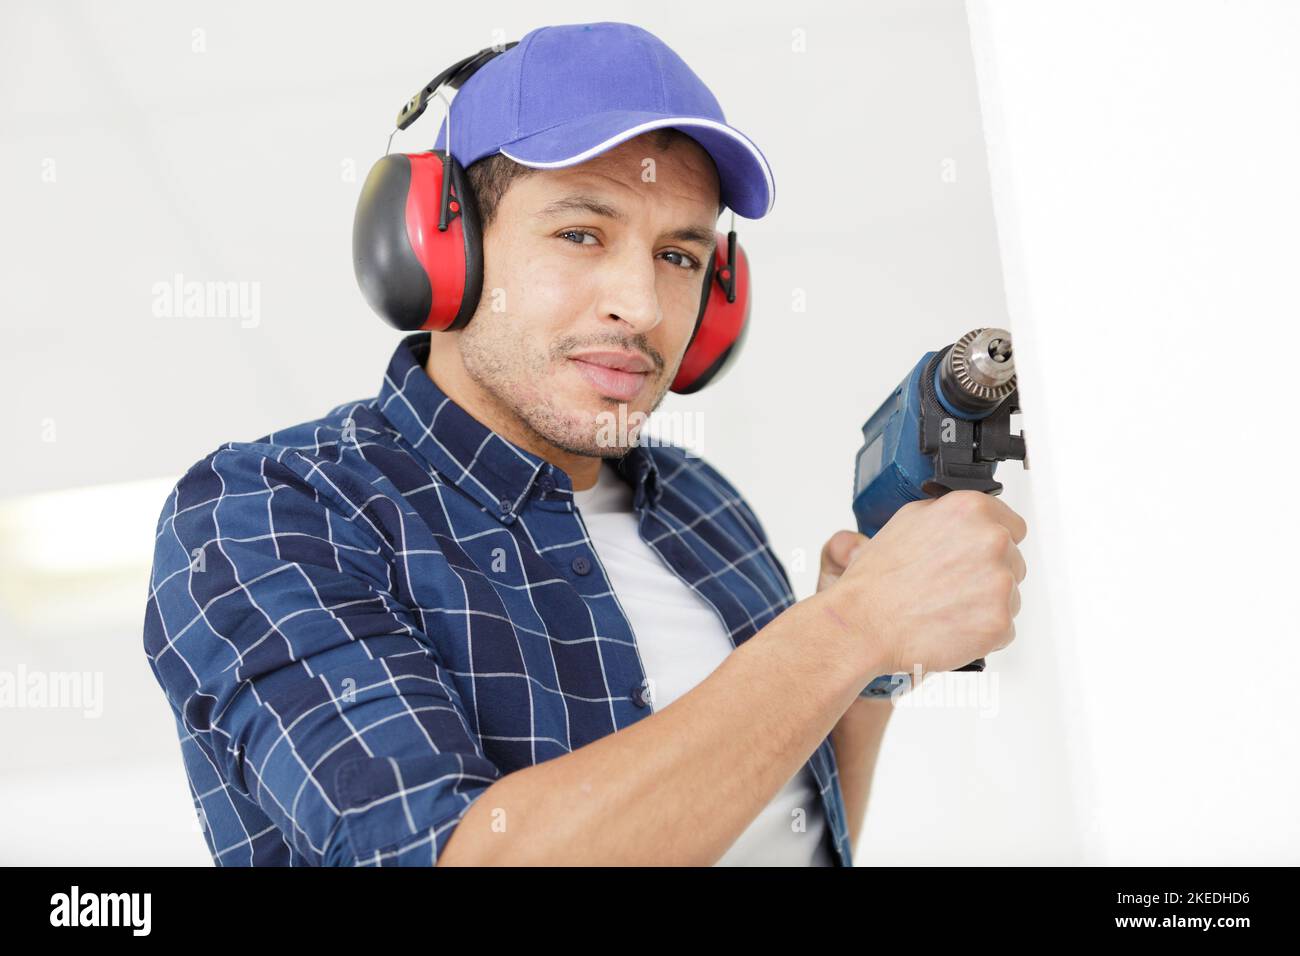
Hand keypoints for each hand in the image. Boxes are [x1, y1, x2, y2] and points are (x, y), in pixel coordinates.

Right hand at [820, 491, 1027, 682]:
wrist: (865, 623)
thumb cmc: (879, 580)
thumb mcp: (907, 521)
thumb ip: (947, 514)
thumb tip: (966, 521)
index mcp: (970, 510)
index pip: (1012, 525)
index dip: (990, 544)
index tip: (976, 556)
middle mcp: (991, 541)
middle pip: (1013, 560)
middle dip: (988, 574)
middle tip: (952, 585)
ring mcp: (999, 582)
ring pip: (1009, 595)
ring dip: (986, 604)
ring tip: (946, 607)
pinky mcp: (999, 621)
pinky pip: (1004, 628)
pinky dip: (982, 633)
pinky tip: (951, 625)